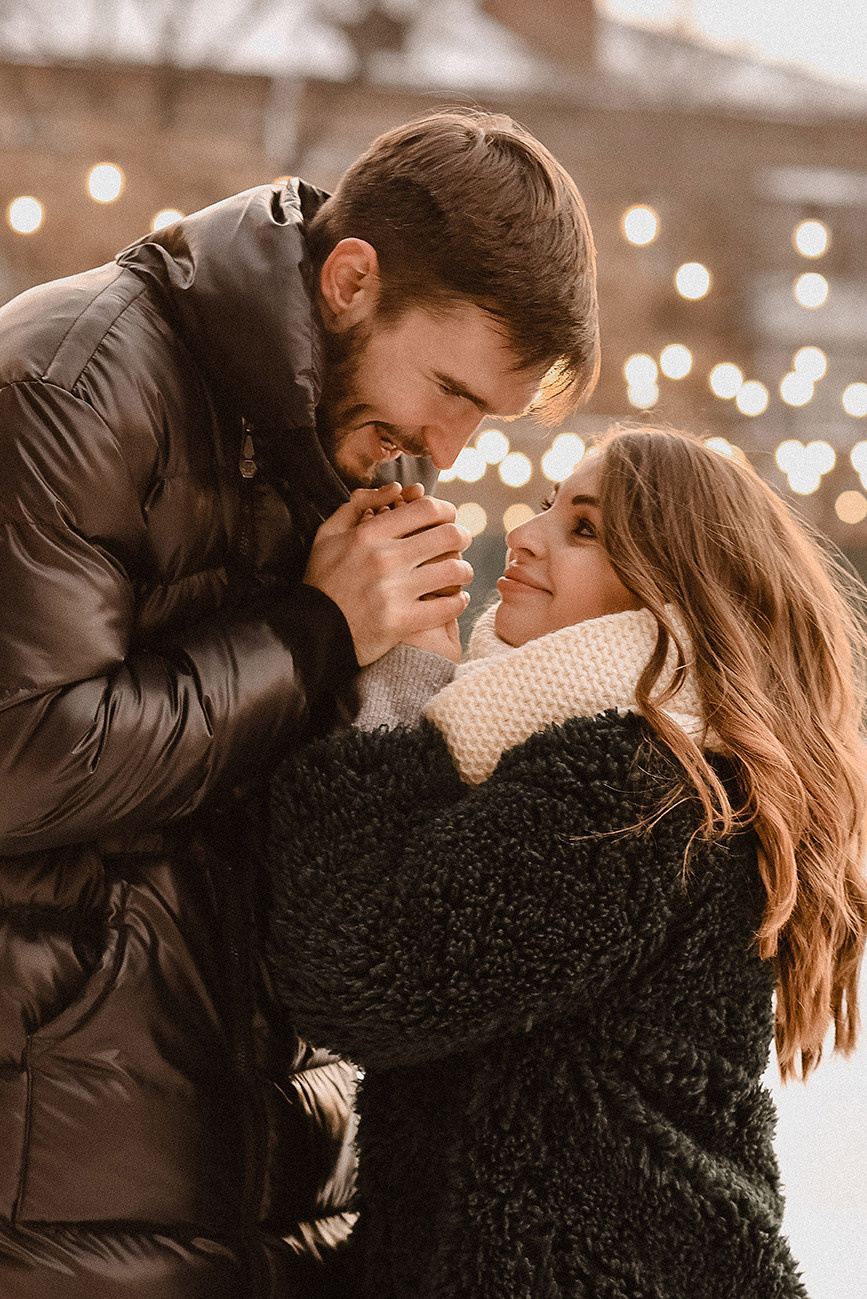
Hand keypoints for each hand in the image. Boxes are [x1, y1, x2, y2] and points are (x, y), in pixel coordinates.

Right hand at [304, 484, 472, 664]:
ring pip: (455, 571)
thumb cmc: (323, 581)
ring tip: (460, 573)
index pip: (427, 509)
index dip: (446, 510)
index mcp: (370, 534)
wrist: (312, 631)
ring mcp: (394, 591)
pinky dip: (458, 602)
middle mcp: (385, 559)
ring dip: (464, 570)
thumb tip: (395, 488)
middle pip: (449, 536)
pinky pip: (448, 607)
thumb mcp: (329, 535)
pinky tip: (455, 599)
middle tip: (460, 543)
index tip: (448, 518)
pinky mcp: (401, 621)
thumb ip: (359, 505)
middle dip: (462, 537)